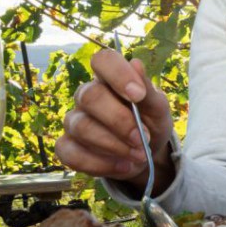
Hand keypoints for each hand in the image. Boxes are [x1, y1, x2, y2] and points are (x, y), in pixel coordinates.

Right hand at [55, 48, 173, 188]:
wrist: (146, 155)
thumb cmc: (150, 123)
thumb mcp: (158, 109)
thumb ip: (148, 90)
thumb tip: (136, 63)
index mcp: (110, 79)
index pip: (102, 60)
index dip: (117, 74)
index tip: (138, 95)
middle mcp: (86, 95)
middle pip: (90, 96)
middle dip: (120, 121)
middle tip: (143, 138)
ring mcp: (74, 121)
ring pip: (82, 127)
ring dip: (114, 145)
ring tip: (139, 155)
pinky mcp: (66, 147)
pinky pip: (72, 155)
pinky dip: (101, 165)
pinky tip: (124, 166)